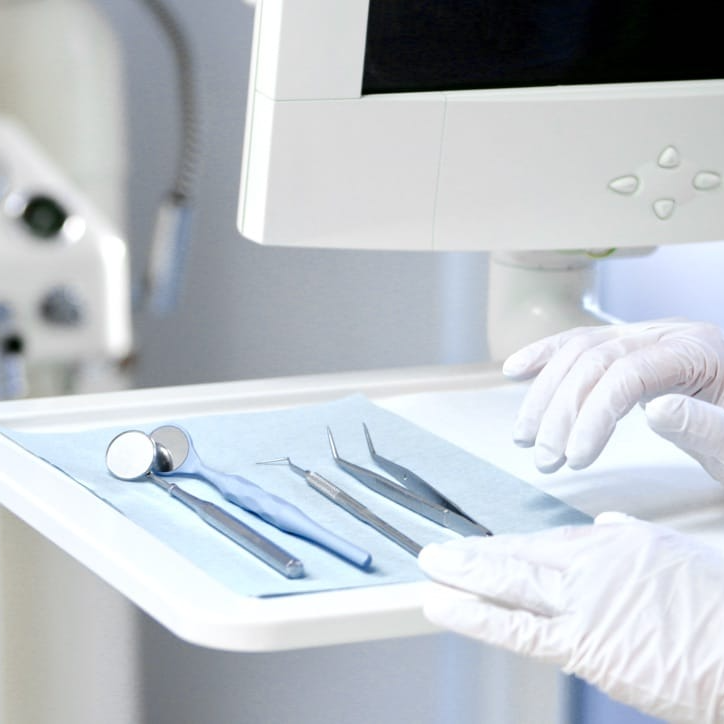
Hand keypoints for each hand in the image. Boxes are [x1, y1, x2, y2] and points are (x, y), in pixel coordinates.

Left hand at [418, 514, 723, 723]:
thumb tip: (606, 525)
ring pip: (511, 583)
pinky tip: (443, 607)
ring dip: (464, 574)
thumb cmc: (722, 608)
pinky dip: (476, 616)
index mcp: (618, 543)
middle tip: (436, 550)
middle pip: (522, 556)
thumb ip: (633, 540)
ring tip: (429, 567)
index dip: (511, 547)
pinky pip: (517, 629)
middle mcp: (594, 566)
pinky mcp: (583, 646)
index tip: (484, 548)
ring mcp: (585, 603)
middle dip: (475, 554)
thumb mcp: (678, 557)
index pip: (550, 543)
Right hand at [502, 319, 723, 473]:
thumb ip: (703, 425)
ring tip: (526, 437)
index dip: (594, 414)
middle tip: (546, 458)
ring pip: (578, 352)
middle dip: (561, 410)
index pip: (629, 372)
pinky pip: (580, 347)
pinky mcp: (628, 351)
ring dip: (545, 394)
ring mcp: (644, 339)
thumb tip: (655, 410)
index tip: (576, 457)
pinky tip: (518, 371)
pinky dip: (546, 358)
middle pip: (594, 360)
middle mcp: (665, 335)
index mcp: (696, 350)